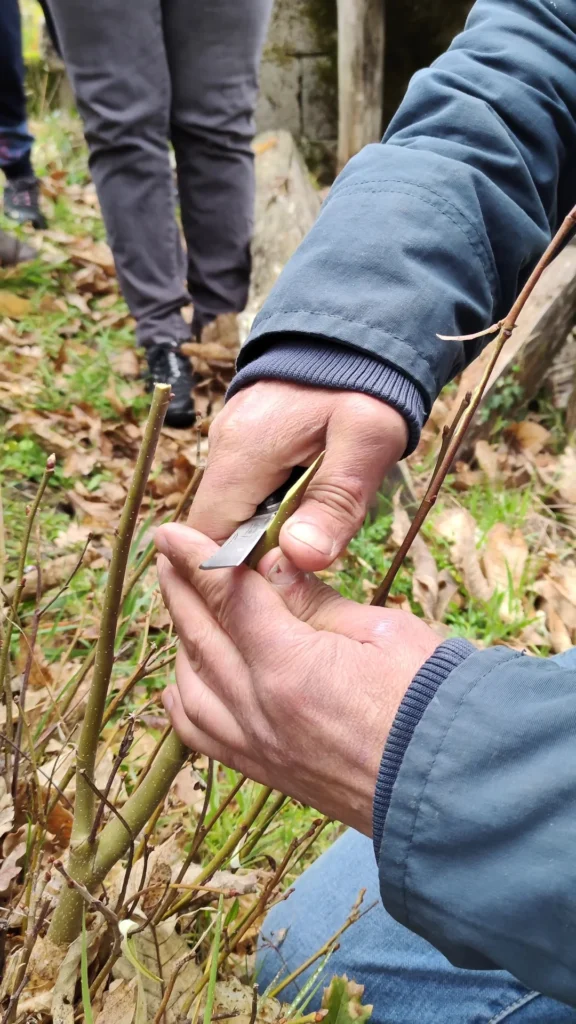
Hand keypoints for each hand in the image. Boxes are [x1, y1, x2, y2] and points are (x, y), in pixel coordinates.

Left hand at [155, 524, 438, 833]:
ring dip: (180, 639)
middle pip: (199, 635)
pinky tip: (185, 678)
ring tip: (182, 606)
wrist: (454, 788)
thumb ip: (314, 599)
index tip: (173, 533)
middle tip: (167, 555)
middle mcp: (259, 708)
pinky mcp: (267, 772)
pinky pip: (201, 733)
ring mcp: (257, 745)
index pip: (227, 596)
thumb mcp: (381, 629)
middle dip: (179, 589)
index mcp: (289, 665)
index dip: (196, 559)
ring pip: (190, 683)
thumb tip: (269, 563)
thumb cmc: (432, 700)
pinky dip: (184, 698)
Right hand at [189, 382, 407, 571]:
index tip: (283, 584)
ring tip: (317, 526)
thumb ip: (335, 502)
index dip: (237, 571)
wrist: (365, 326)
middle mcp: (224, 445)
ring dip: (270, 529)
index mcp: (243, 451)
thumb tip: (298, 559)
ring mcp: (232, 436)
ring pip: (235, 507)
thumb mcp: (367, 441)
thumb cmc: (368, 382)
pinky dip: (274, 504)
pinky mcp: (247, 433)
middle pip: (220, 525)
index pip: (209, 535)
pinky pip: (248, 485)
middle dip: (260, 552)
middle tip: (311, 557)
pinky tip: (311, 499)